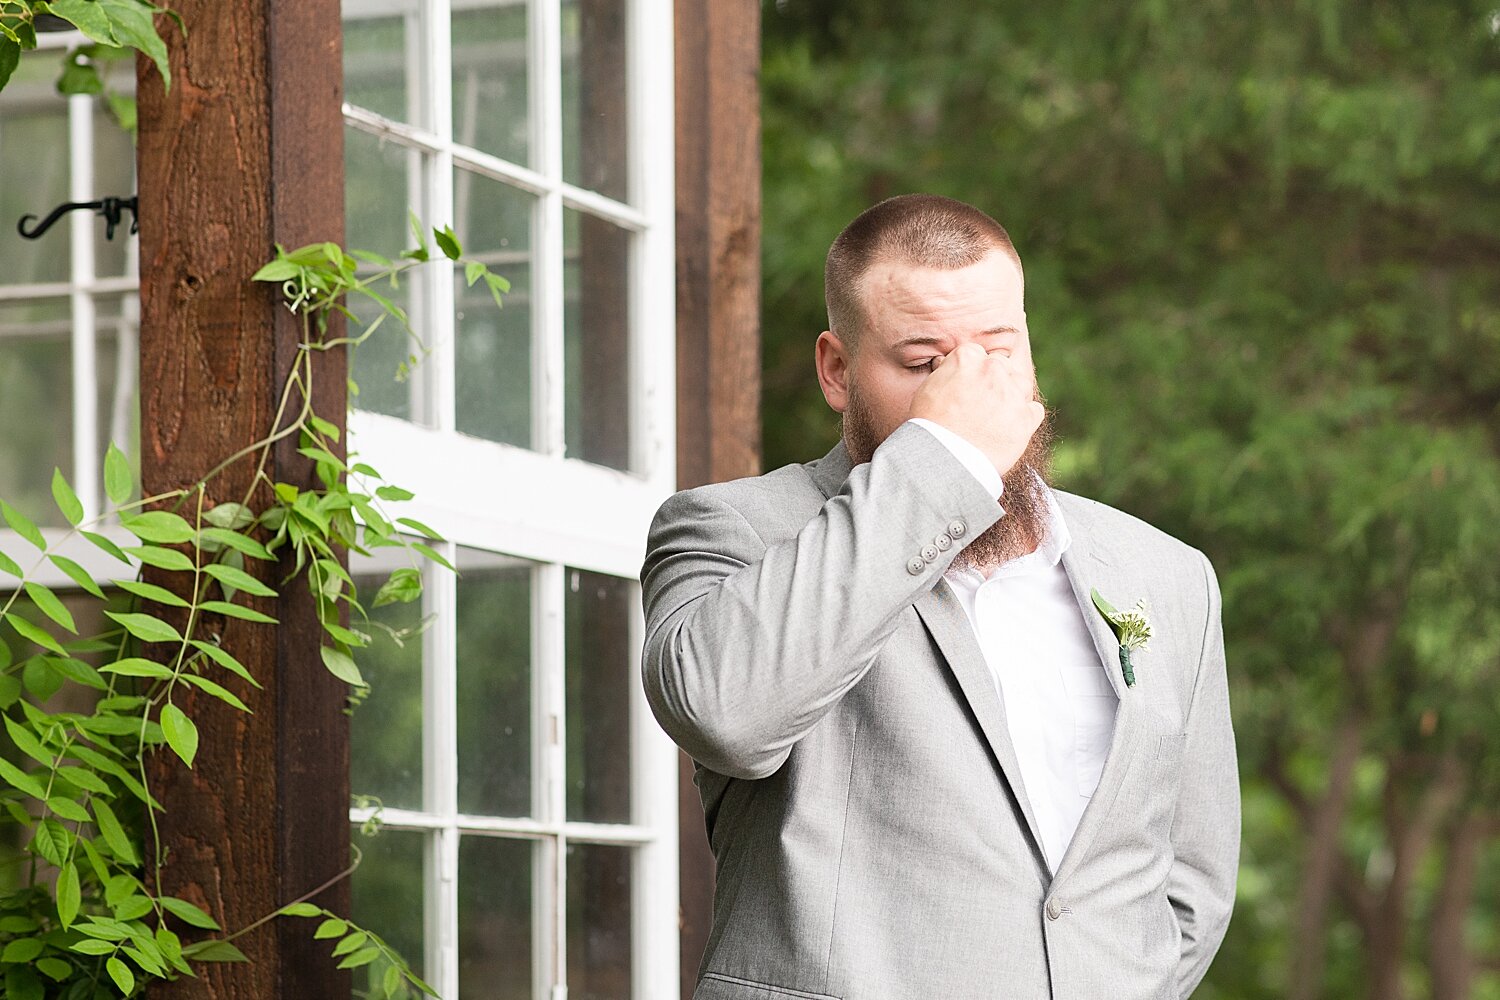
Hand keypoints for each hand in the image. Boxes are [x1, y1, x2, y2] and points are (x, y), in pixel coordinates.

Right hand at [908, 342, 1043, 476]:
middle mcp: (993, 369)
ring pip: (1021, 383)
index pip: (976, 354)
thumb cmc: (930, 428)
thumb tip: (949, 364)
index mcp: (967, 358)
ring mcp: (1012, 392)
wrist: (944, 460)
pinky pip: (1034, 411)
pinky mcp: (1026, 417)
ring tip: (994, 416)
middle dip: (993, 380)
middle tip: (980, 403)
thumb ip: (945, 372)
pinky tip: (1006, 429)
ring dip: (1012, 395)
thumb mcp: (927, 390)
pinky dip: (1025, 418)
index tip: (967, 386)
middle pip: (1000, 365)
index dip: (971, 372)